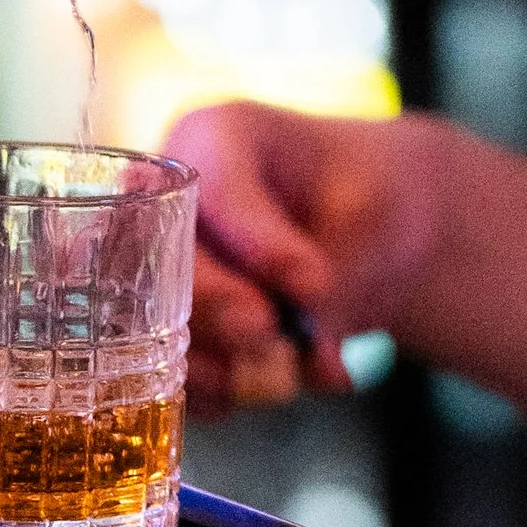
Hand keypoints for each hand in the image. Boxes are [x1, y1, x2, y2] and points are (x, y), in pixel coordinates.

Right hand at [171, 99, 441, 414]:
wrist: (366, 232)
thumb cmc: (369, 197)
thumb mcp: (373, 216)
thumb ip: (336, 275)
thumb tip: (304, 352)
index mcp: (214, 135)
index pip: (218, 187)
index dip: (260, 244)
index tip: (313, 286)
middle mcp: (166, 197)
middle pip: (164, 259)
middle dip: (223, 309)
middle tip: (276, 341)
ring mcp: (152, 263)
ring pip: (153, 324)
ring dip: (222, 364)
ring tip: (291, 378)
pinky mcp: (158, 326)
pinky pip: (164, 369)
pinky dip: (220, 391)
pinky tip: (273, 386)